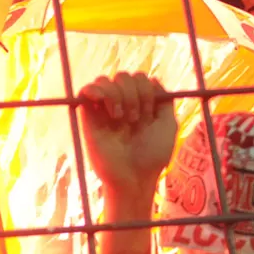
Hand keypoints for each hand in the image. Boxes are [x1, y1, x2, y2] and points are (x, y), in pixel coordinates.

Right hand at [78, 72, 177, 202]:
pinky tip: (105, 104)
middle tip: (135, 119)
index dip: (147, 90)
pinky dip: (95, 89)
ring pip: (105, 80)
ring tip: (120, 118)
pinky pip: (86, 90)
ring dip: (117, 94)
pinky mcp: (88, 117)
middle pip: (123, 76)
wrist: (134, 177)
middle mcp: (121, 104)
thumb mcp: (168, 125)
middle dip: (133, 93)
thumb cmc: (153, 156)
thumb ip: (164, 100)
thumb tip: (152, 79)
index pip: (140, 79)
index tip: (149, 113)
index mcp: (139, 104)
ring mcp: (103, 110)